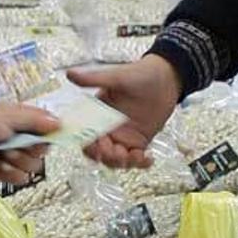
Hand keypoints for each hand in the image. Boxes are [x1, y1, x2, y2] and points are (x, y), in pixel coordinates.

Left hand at [0, 102, 59, 183]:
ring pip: (33, 167)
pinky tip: (0, 165)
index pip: (49, 133)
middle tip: (15, 144)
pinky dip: (10, 174)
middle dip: (29, 150)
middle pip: (42, 152)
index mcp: (25, 123)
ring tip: (4, 154)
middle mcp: (21, 140)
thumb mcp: (12, 115)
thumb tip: (59, 123)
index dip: (47, 137)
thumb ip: (37, 119)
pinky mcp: (6, 174)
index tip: (42, 138)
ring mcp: (14, 158)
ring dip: (18, 161)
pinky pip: (20, 179)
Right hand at [67, 54, 181, 168]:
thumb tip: (70, 74)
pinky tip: (147, 158)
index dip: (86, 142)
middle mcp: (107, 127)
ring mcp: (123, 136)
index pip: (83, 133)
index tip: (95, 143)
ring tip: (134, 154)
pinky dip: (139, 164)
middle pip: (97, 152)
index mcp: (97, 113)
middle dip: (104, 156)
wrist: (167, 79)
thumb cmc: (141, 74)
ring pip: (114, 160)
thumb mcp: (117, 76)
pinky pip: (134, 160)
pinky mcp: (139, 142)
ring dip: (121, 162)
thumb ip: (93, 79)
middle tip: (116, 149)